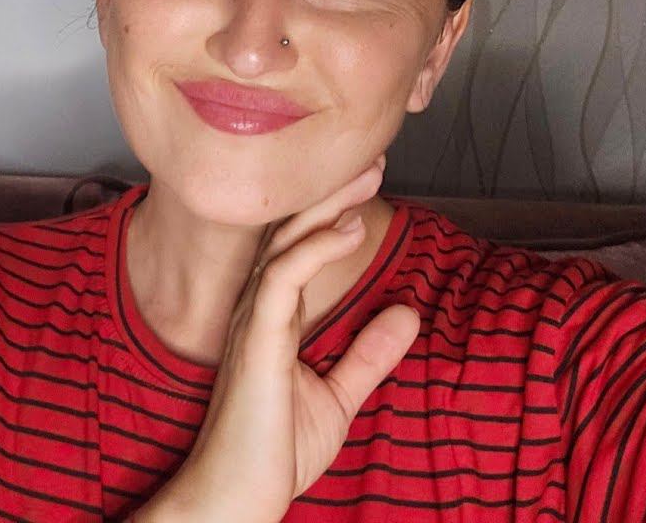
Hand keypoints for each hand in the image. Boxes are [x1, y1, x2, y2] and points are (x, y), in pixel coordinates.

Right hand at [136, 153, 421, 521]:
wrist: (238, 498)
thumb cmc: (272, 453)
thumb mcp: (337, 397)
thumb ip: (368, 355)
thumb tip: (407, 314)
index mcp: (272, 319)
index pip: (299, 247)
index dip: (331, 210)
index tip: (369, 181)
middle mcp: (258, 310)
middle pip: (291, 232)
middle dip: (331, 191)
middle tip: (372, 157)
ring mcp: (253, 321)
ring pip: (286, 242)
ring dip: (328, 204)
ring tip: (368, 175)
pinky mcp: (257, 340)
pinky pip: (284, 277)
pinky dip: (316, 246)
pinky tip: (348, 226)